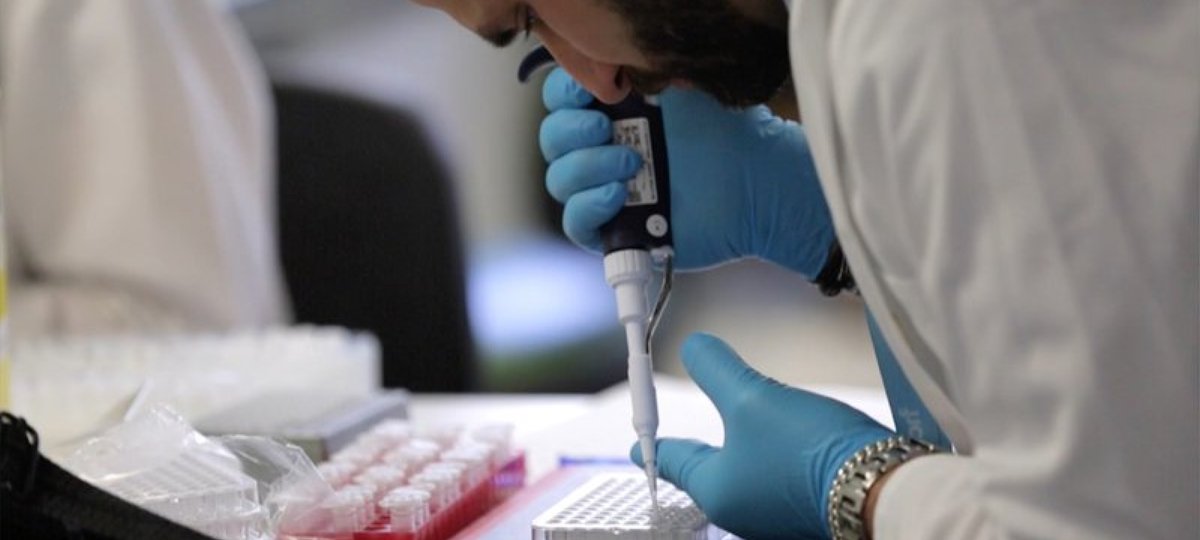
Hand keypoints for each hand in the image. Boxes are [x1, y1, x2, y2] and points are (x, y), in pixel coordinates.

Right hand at [539, 68, 834, 277]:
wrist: (758, 184)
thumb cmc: (728, 134)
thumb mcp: (684, 88)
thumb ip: (639, 73)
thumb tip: (606, 67)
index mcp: (614, 111)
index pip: (560, 100)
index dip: (563, 95)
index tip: (588, 93)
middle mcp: (603, 148)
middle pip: (552, 140)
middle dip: (574, 131)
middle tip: (608, 128)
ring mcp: (606, 189)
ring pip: (560, 179)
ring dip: (587, 167)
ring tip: (632, 163)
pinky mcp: (615, 228)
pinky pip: (575, 223)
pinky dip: (589, 207)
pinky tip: (620, 195)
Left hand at [631, 333, 891, 538]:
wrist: (884, 489)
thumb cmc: (810, 452)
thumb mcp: (752, 397)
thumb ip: (717, 371)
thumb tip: (694, 347)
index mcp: (717, 492)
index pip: (673, 462)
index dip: (654, 446)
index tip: (640, 447)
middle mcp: (742, 514)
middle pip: (710, 474)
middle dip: (701, 450)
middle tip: (686, 437)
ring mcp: (777, 517)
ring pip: (746, 478)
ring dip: (743, 453)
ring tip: (746, 430)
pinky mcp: (809, 512)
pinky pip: (778, 485)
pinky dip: (775, 464)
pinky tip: (790, 447)